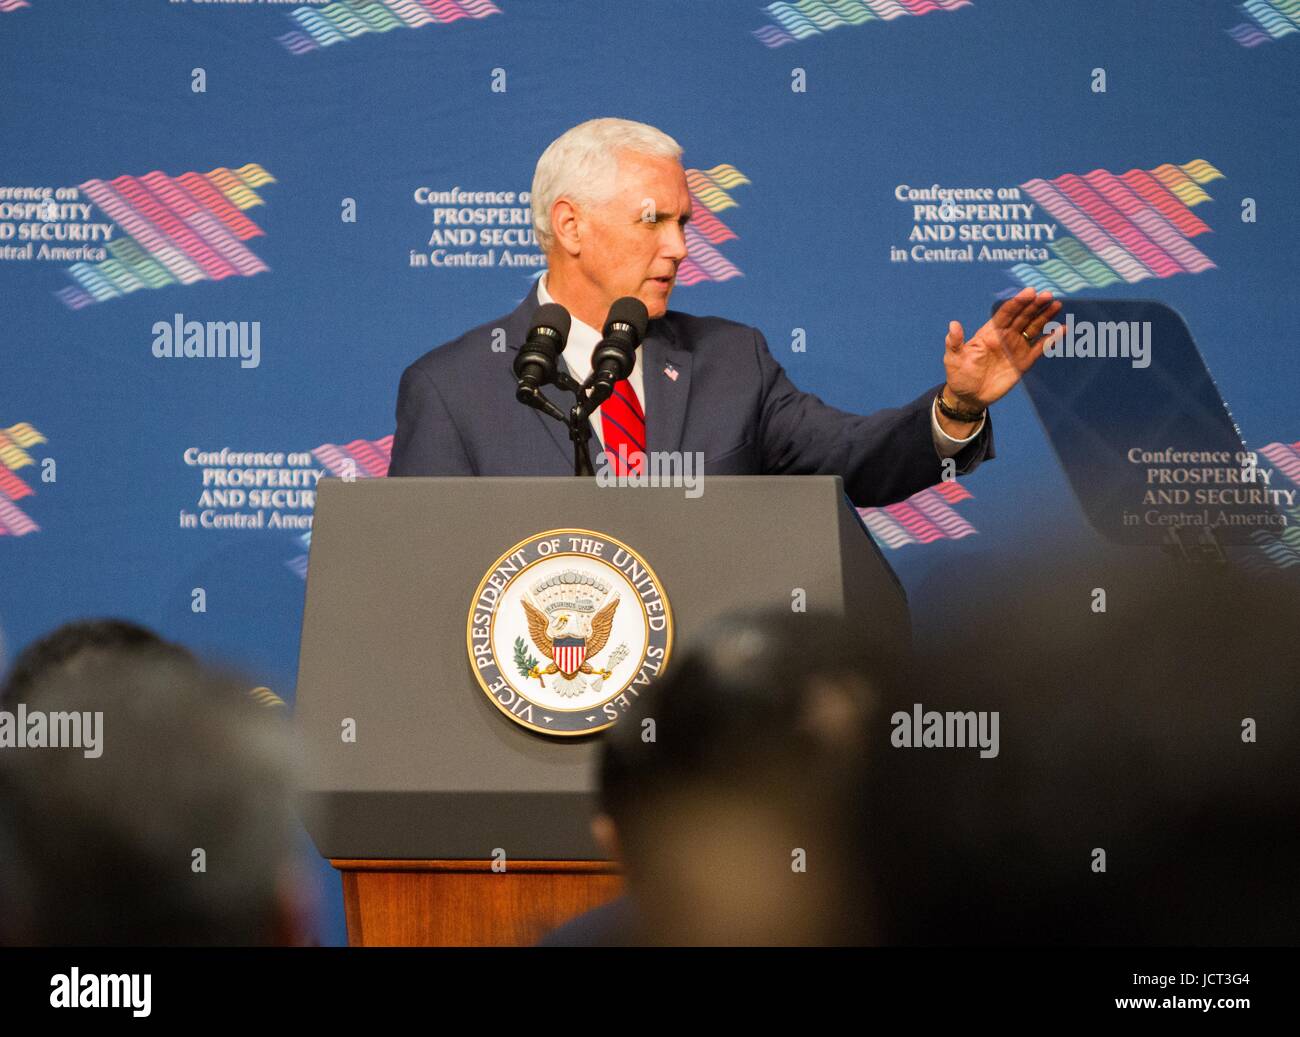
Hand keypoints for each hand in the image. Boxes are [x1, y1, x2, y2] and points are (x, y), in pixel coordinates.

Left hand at [942, 287, 1062, 409]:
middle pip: (1023, 317)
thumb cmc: (959, 375)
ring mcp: (1016, 348)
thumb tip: (953, 325)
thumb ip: (955, 342)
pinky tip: (1061, 329)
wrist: (969, 397)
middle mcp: (1005, 336)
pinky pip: (1040, 348)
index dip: (1017, 302)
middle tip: (1047, 295)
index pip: (1006, 313)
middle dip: (1034, 305)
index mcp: (990, 332)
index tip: (1029, 292)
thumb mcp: (953, 359)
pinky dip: (1051, 339)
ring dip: (1045, 316)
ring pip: (1033, 328)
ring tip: (1056, 304)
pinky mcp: (1024, 362)